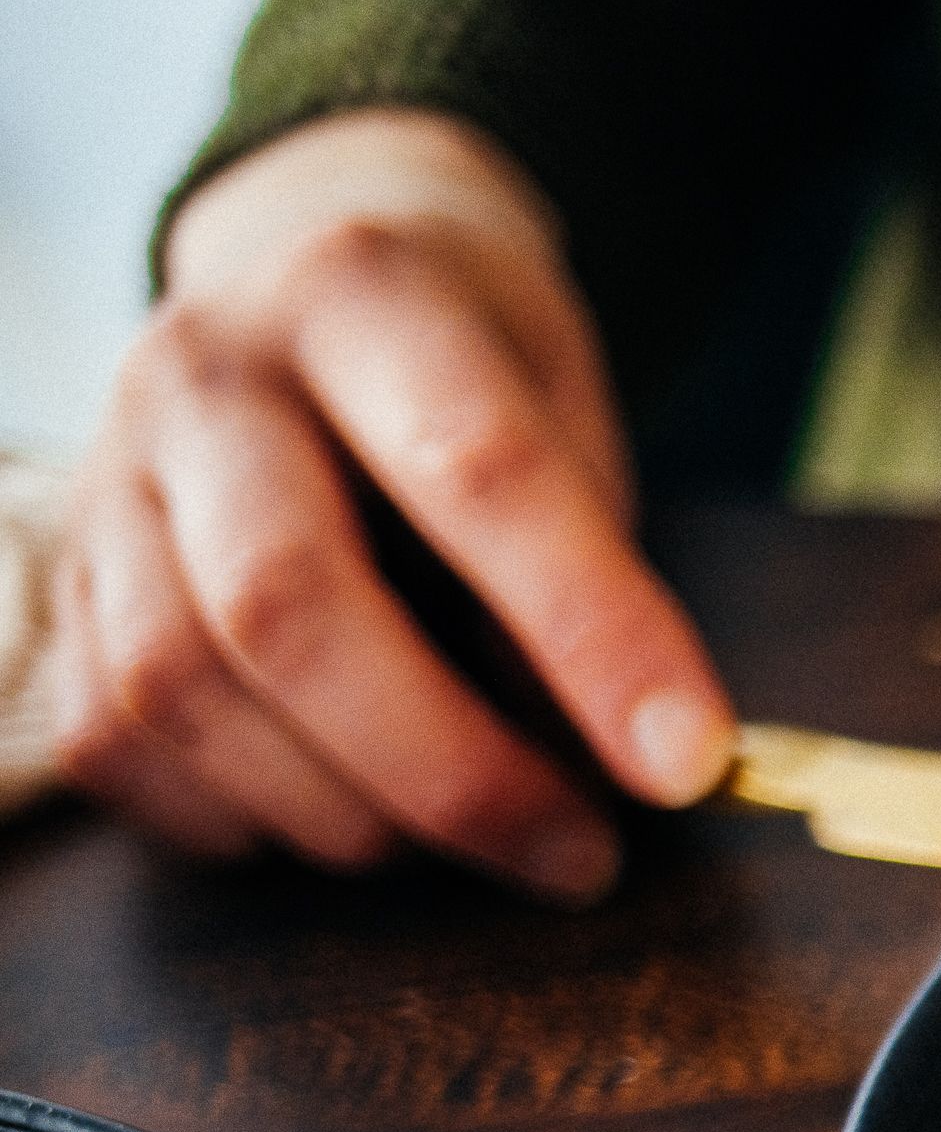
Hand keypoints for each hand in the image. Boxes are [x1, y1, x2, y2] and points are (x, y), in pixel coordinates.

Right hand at [49, 109, 734, 897]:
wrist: (303, 277)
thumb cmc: (472, 367)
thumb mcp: (564, 401)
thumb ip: (588, 557)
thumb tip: (631, 757)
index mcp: (360, 293)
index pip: (477, 469)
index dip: (590, 632)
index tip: (686, 763)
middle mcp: (203, 371)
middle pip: (288, 602)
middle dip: (452, 770)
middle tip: (580, 854)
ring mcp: (108, 473)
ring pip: (180, 686)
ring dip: (345, 811)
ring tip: (470, 839)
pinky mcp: (63, 574)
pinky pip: (112, 734)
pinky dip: (235, 816)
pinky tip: (344, 817)